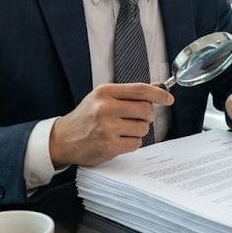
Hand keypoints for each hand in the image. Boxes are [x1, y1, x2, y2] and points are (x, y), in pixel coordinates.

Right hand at [49, 83, 172, 166]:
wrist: (63, 139)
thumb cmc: (86, 117)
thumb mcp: (103, 97)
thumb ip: (129, 93)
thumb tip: (157, 86)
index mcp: (106, 92)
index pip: (140, 90)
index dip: (159, 94)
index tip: (169, 99)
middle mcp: (106, 108)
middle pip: (146, 110)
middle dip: (147, 116)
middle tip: (137, 118)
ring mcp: (107, 128)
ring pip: (143, 128)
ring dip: (138, 131)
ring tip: (122, 130)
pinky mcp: (109, 146)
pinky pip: (136, 143)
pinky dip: (131, 143)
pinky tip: (117, 140)